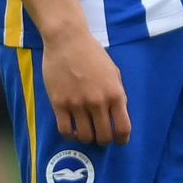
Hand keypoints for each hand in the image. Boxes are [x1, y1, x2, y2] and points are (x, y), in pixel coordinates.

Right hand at [42, 30, 130, 145]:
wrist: (68, 41)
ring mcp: (77, 104)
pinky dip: (70, 136)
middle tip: (102, 138)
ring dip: (88, 139)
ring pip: (85, 136)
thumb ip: (117, 95)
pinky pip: (65, 130)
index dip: (122, 139)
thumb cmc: (93, 54)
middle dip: (105, 141)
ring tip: (87, 134)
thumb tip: (118, 115)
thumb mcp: (114, 73)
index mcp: (115, 94)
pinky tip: (73, 132)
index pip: (123, 128)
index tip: (120, 141)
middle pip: (104, 136)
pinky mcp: (59, 103)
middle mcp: (98, 102)